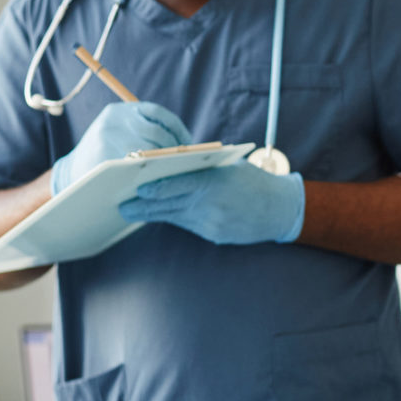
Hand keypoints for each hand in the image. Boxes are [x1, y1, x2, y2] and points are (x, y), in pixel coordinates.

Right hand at [51, 102, 191, 195]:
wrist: (72, 173)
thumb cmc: (105, 155)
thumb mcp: (118, 132)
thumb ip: (142, 129)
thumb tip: (185, 142)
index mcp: (119, 111)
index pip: (157, 112)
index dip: (176, 127)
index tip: (188, 142)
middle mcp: (113, 121)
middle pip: (156, 132)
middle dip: (174, 147)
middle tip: (187, 161)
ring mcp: (107, 139)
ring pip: (149, 149)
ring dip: (167, 160)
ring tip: (178, 169)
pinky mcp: (105, 159)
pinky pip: (138, 165)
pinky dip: (153, 171)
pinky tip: (162, 177)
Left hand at [119, 162, 305, 245]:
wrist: (279, 210)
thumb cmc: (252, 181)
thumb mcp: (229, 166)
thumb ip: (201, 167)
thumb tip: (167, 164)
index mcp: (214, 182)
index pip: (178, 184)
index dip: (156, 188)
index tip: (137, 188)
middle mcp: (211, 205)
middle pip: (169, 205)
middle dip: (143, 206)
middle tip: (121, 206)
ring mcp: (211, 223)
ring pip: (174, 217)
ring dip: (152, 214)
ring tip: (131, 211)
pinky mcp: (214, 235)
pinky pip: (188, 225)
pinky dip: (173, 218)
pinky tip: (159, 215)